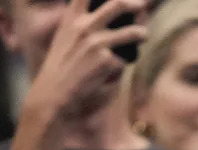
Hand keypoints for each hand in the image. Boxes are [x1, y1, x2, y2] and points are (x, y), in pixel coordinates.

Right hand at [27, 0, 146, 117]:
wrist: (53, 92)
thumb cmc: (62, 66)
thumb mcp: (66, 37)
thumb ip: (85, 23)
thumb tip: (117, 16)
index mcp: (73, 17)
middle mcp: (84, 26)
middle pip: (118, 4)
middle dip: (136, 3)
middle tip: (142, 5)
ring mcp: (96, 42)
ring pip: (132, 32)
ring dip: (142, 33)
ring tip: (143, 34)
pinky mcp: (106, 61)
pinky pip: (127, 58)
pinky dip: (127, 62)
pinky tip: (118, 68)